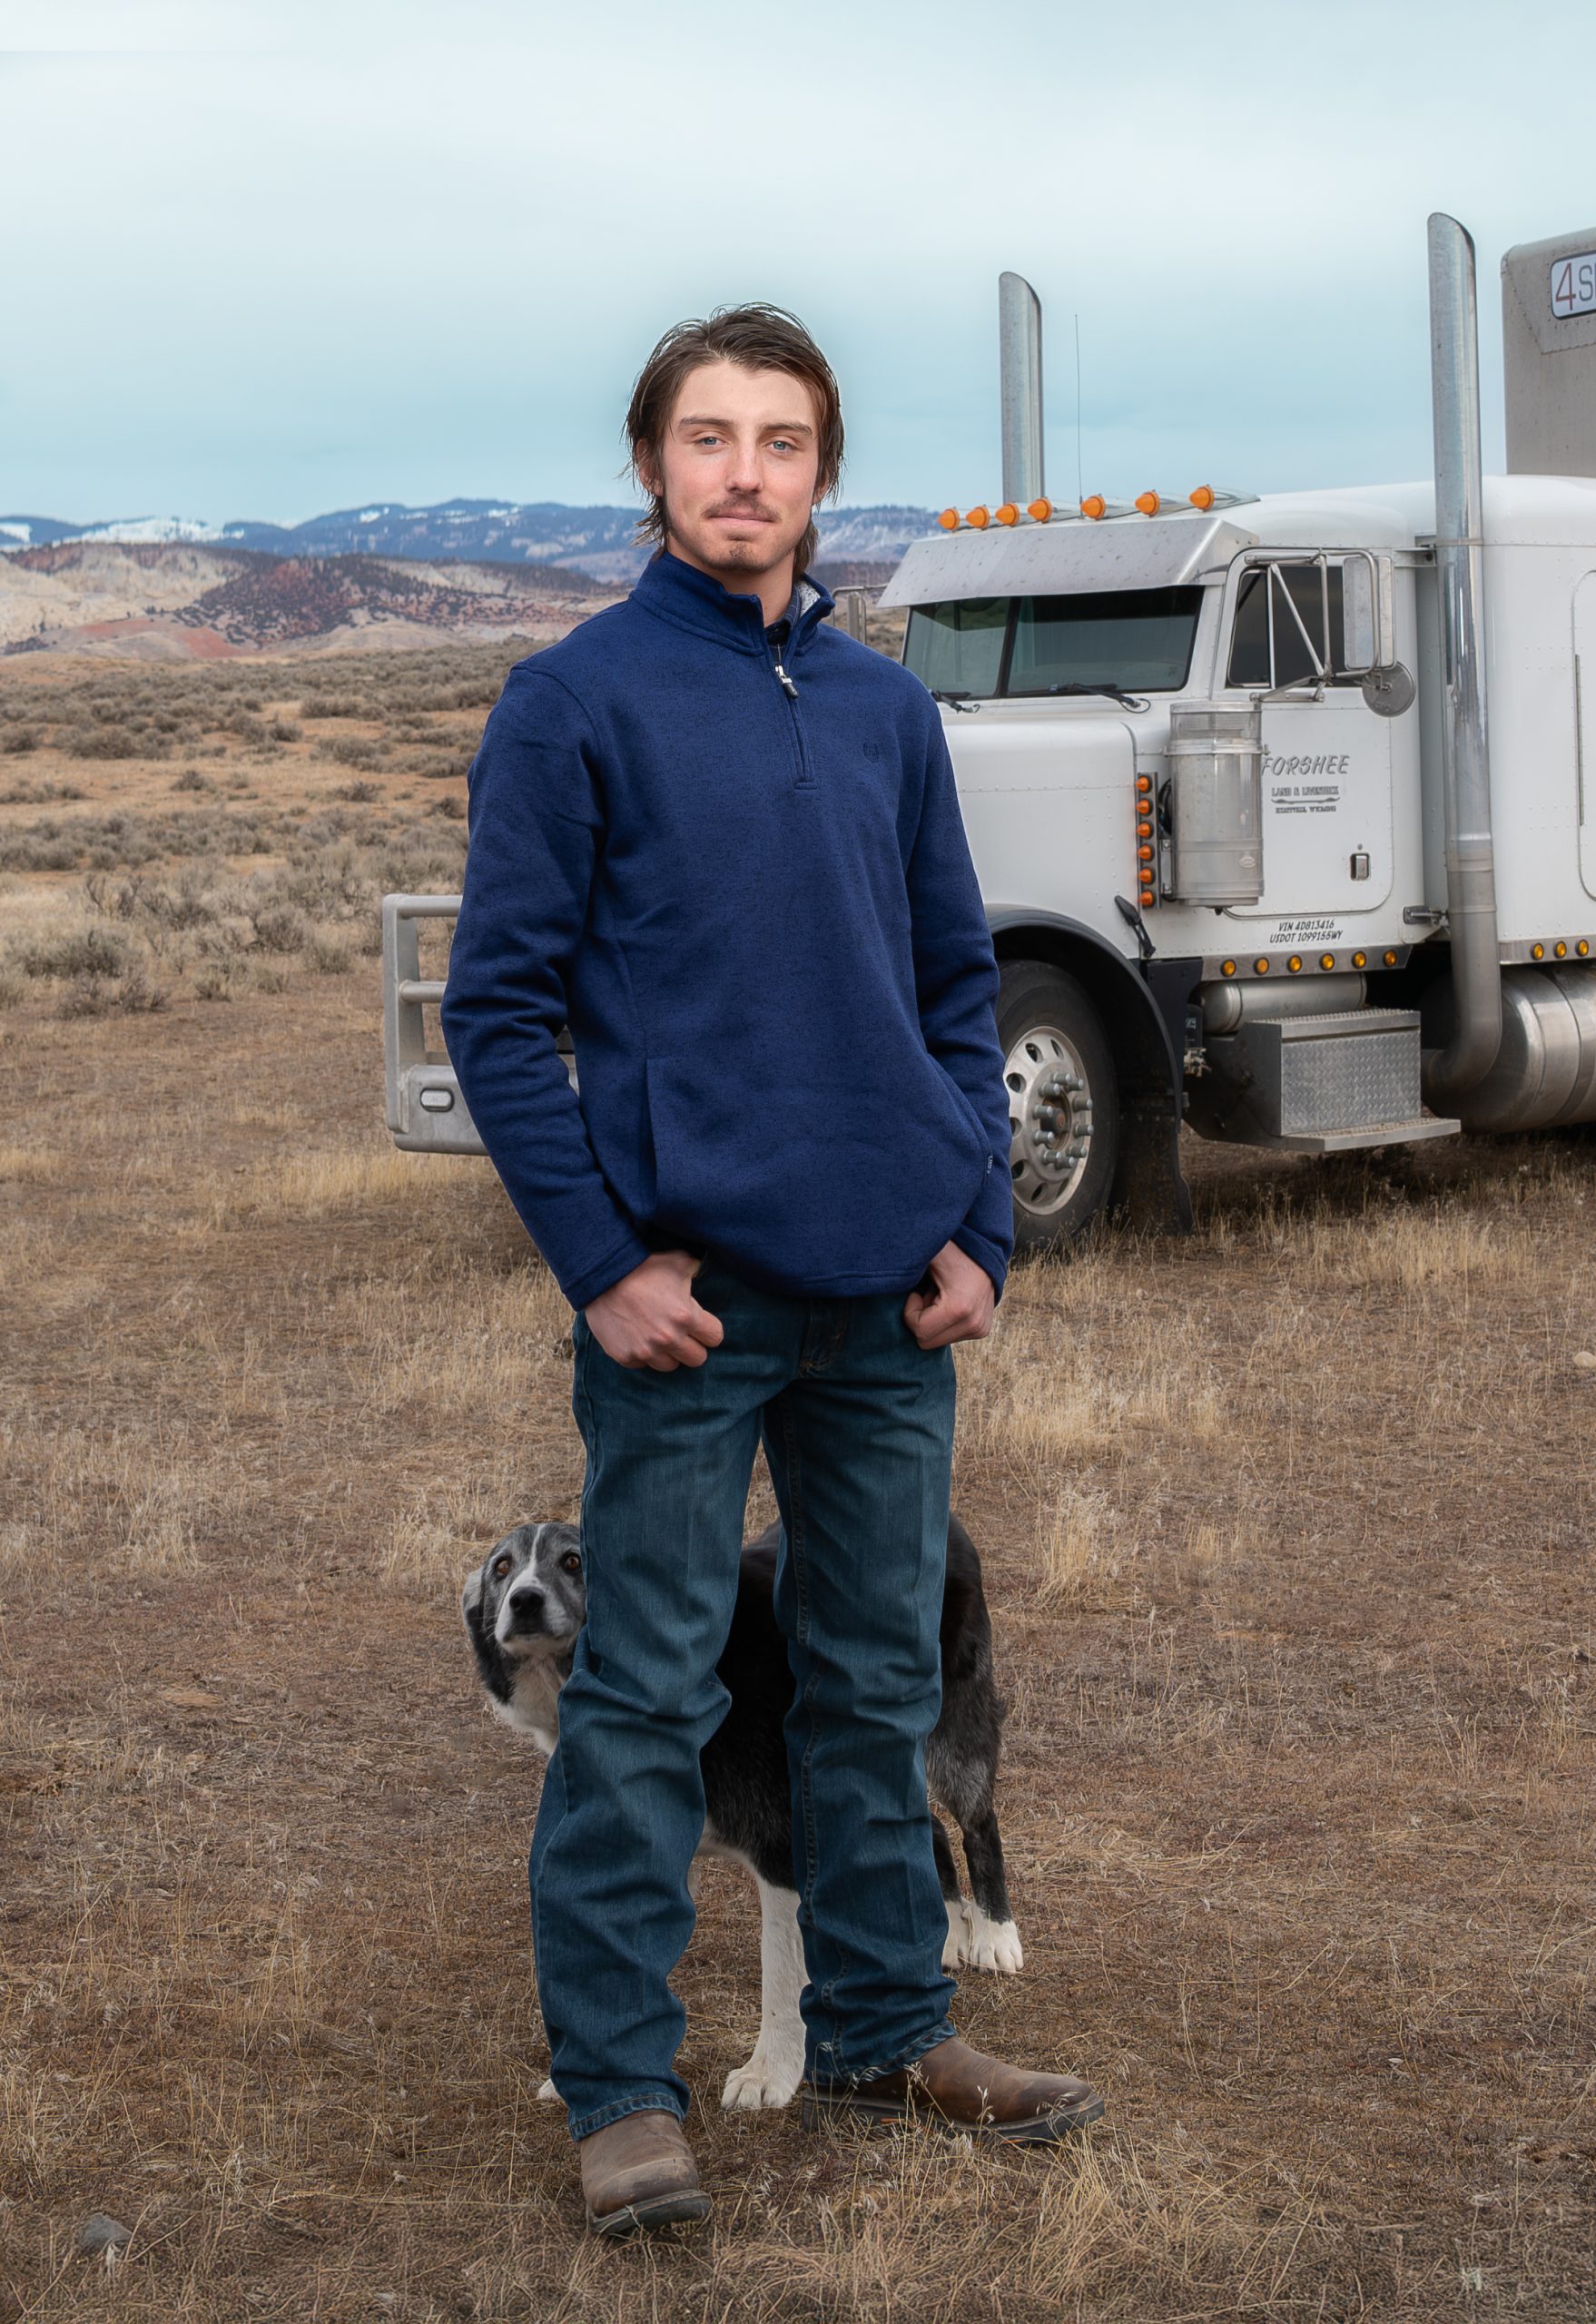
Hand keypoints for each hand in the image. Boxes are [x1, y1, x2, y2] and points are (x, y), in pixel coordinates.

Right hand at [584, 1250, 724, 1371]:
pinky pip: (644, 1365)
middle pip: (698, 1359)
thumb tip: (703, 1270)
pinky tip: (639, 1338)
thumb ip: (696, 1268)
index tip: (700, 1325)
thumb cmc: (642, 1267)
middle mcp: (669, 1338)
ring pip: (671, 1366)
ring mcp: (647, 1350)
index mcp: (686, 1316)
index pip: (715, 1337)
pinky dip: (644, 1355)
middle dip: (693, 1346)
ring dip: (669, 1354)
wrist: (601, 1277)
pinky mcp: (626, 1357)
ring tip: (660, 1337)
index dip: (709, 1330)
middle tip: (682, 1333)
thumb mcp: (676, 1261)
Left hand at [902, 1240, 994, 1349]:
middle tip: (928, 1294)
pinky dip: (944, 1321)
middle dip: (922, 1318)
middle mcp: (974, 1323)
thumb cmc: (949, 1250)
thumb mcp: (925, 1255)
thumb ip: (901, 1263)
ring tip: (941, 1295)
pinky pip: (950, 1337)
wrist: (982, 1250)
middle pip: (928, 1342)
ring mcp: (980, 1329)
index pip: (919, 1332)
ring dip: (933, 1320)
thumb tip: (872, 1270)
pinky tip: (950, 1300)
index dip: (910, 1312)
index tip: (916, 1292)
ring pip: (938, 1341)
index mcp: (960, 1307)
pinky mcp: (982, 1330)